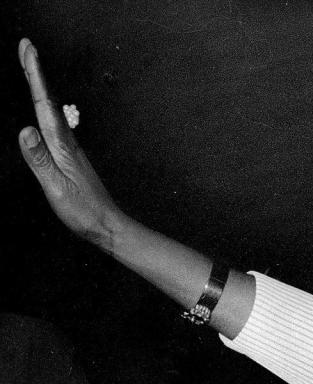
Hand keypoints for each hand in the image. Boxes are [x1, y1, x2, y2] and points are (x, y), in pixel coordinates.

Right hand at [18, 38, 122, 251]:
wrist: (108, 226)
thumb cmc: (84, 212)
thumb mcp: (56, 187)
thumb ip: (39, 160)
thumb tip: (24, 130)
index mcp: (61, 146)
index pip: (44, 104)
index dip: (35, 76)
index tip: (28, 49)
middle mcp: (67, 143)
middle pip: (48, 101)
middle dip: (36, 73)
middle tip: (26, 47)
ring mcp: (70, 150)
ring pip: (52, 111)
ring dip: (40, 88)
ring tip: (31, 69)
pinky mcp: (71, 159)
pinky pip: (54, 126)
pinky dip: (46, 109)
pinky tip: (45, 111)